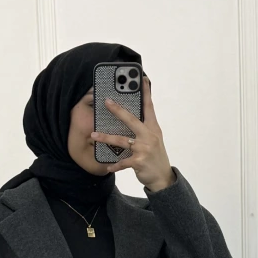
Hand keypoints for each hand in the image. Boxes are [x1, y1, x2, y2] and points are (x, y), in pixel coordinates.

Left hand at [93, 75, 175, 192]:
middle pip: (131, 119)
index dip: (146, 92)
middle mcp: (149, 136)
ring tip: (94, 135)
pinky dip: (115, 164)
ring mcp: (144, 149)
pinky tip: (108, 166)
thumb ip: (143, 128)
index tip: (141, 78)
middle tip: (106, 101)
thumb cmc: (155, 157)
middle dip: (118, 110)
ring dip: (106, 138)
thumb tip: (128, 117)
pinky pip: (123, 162)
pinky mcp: (139, 162)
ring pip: (122, 140)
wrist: (163, 178)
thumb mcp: (153, 139)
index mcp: (153, 128)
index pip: (149, 107)